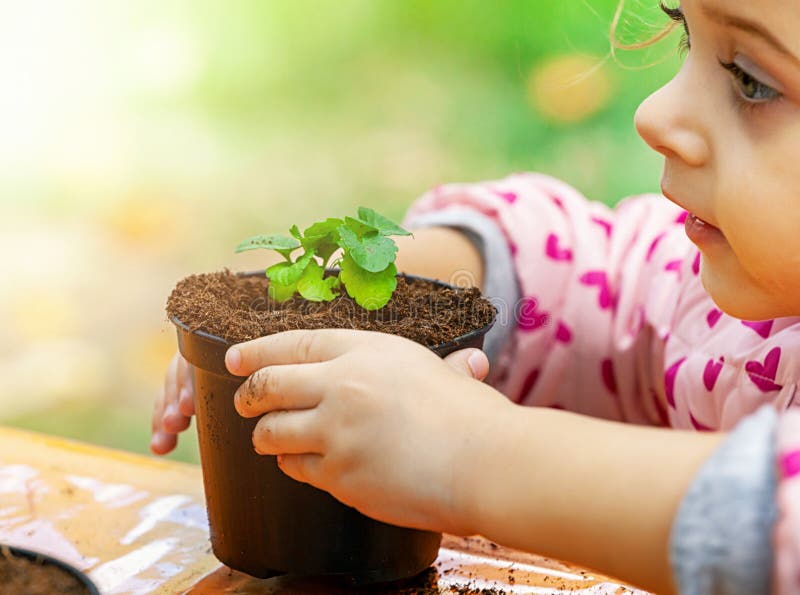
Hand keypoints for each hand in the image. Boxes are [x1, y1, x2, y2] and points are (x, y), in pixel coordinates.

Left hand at [147, 341, 484, 455]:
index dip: (256, 351)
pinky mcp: (338, 474)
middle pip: (268, 385)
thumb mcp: (449, 374)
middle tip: (243, 404)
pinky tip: (311, 467)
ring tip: (272, 440)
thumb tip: (469, 365)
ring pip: (273, 433)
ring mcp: (336, 431)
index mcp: (366, 350)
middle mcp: (342, 385)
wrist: (485, 463)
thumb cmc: (475, 417)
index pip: (293, 344)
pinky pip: (299, 470)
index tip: (235, 358)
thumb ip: (440, 368)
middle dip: (247, 396)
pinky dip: (298, 469)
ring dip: (267, 438)